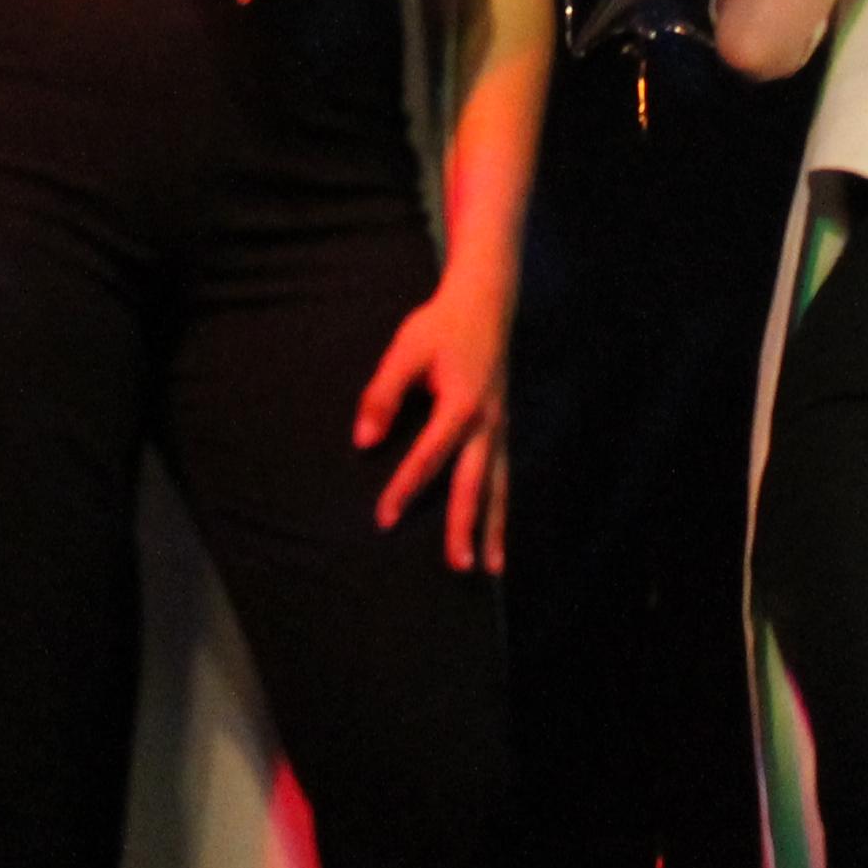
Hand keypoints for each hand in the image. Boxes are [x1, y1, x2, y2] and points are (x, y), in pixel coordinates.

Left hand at [355, 269, 511, 572]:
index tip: (384, 519)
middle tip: (458, 565)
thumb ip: (383, 395)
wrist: (487, 300)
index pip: (428, 457)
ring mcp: (500, 426)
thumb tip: (364, 441)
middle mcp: (487, 422)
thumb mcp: (405, 350)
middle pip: (475, 484)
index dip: (404, 488)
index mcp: (461, 404)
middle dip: (465, 526)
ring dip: (495, 527)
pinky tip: (496, 530)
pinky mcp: (503, 426)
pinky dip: (501, 505)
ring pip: (499, 486)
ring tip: (493, 568)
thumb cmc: (442, 324)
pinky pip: (503, 474)